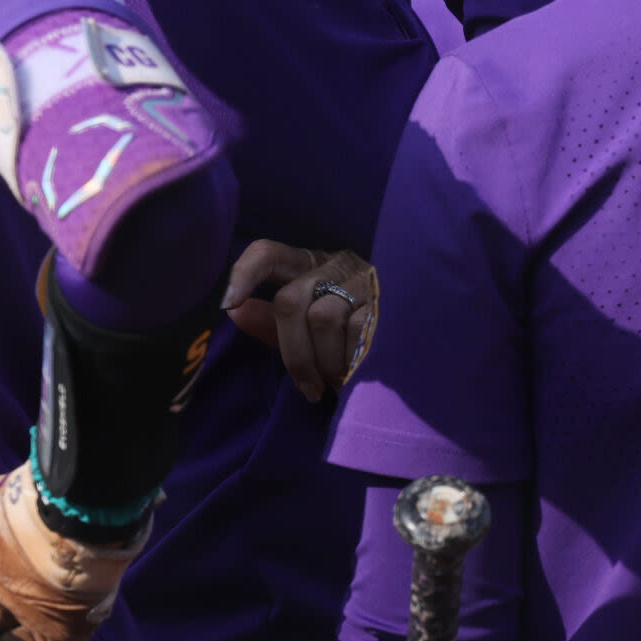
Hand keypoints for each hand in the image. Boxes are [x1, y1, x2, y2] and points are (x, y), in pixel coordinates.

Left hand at [222, 240, 378, 402]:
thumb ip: (272, 324)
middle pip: (291, 300)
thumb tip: (235, 312)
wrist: (412, 343)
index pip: (268, 253)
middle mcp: (334, 265)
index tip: (228, 304)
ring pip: (322, 317)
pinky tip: (355, 375)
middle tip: (308, 387)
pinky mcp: (389, 299)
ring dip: (324, 361)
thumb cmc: (349, 337)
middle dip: (294, 353)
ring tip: (336, 381)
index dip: (245, 273)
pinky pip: (355, 331)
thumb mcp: (305, 331)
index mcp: (308, 267)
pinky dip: (348, 361)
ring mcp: (363, 279)